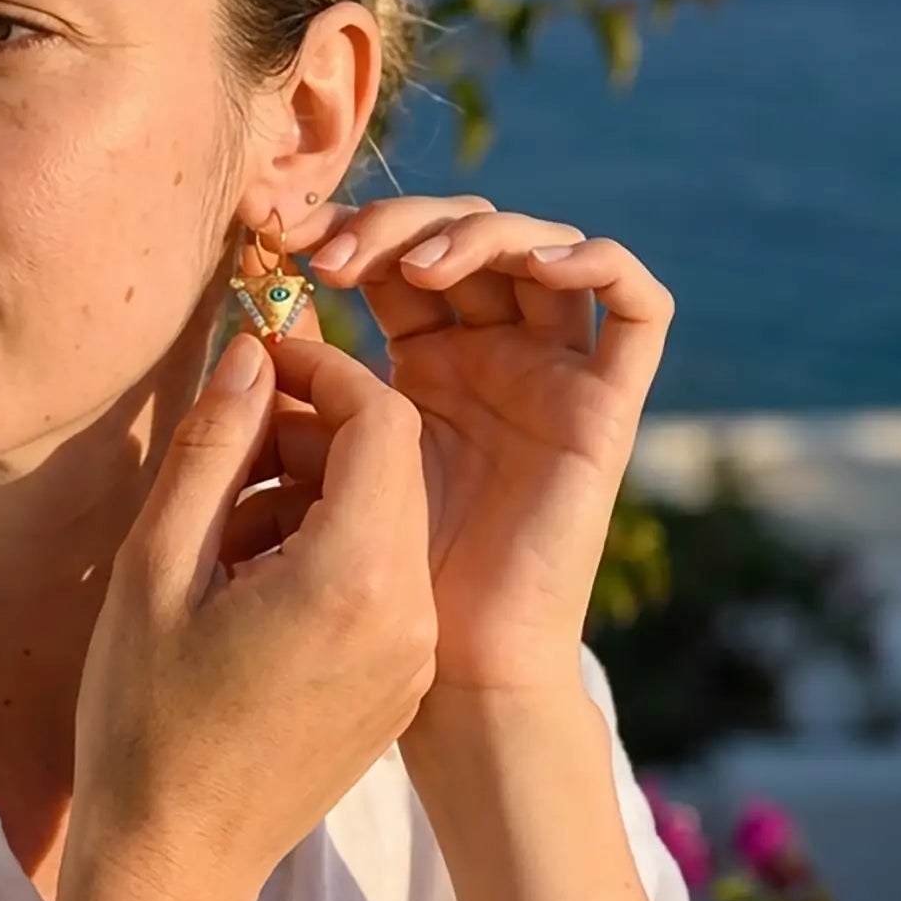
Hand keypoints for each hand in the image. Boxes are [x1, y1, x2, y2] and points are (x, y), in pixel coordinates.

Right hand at [68, 331, 436, 900]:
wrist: (177, 862)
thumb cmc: (145, 720)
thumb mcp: (155, 569)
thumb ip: (212, 450)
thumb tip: (252, 355)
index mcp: (352, 580)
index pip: (382, 421)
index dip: (324, 371)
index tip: (259, 361)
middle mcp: (407, 615)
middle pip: (394, 467)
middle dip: (315, 432)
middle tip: (226, 444)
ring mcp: (414, 657)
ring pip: (389, 522)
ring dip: (315, 493)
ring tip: (221, 526)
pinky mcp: (403, 685)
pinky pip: (384, 580)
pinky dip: (328, 549)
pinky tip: (249, 578)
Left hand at [234, 195, 673, 695]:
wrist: (443, 676)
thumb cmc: (371, 586)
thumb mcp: (318, 467)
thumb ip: (302, 393)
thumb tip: (261, 316)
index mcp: (422, 362)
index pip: (395, 252)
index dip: (343, 226)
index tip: (275, 240)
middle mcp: (493, 357)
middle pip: (463, 234)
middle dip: (393, 224)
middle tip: (328, 258)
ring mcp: (553, 377)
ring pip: (542, 247)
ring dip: (478, 234)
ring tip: (412, 271)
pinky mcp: (607, 411)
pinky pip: (640, 309)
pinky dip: (598, 263)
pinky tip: (536, 267)